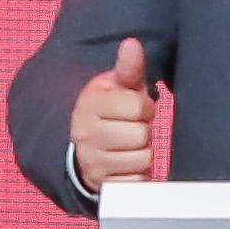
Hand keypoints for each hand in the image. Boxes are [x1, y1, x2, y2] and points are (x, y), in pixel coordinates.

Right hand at [70, 36, 160, 190]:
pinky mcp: (100, 184)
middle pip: (141, 134)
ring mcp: (91, 160)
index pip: (139, 106)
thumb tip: (132, 44)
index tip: (135, 109)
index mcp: (90, 102)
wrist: (87, 145)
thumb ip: (129, 68)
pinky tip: (126, 164)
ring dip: (142, 153)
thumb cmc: (112, 110)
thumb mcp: (119, 87)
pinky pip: (136, 181)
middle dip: (143, 131)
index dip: (144, 107)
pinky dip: (138, 174)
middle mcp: (85, 132)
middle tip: (131, 128)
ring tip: (129, 145)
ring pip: (141, 158)